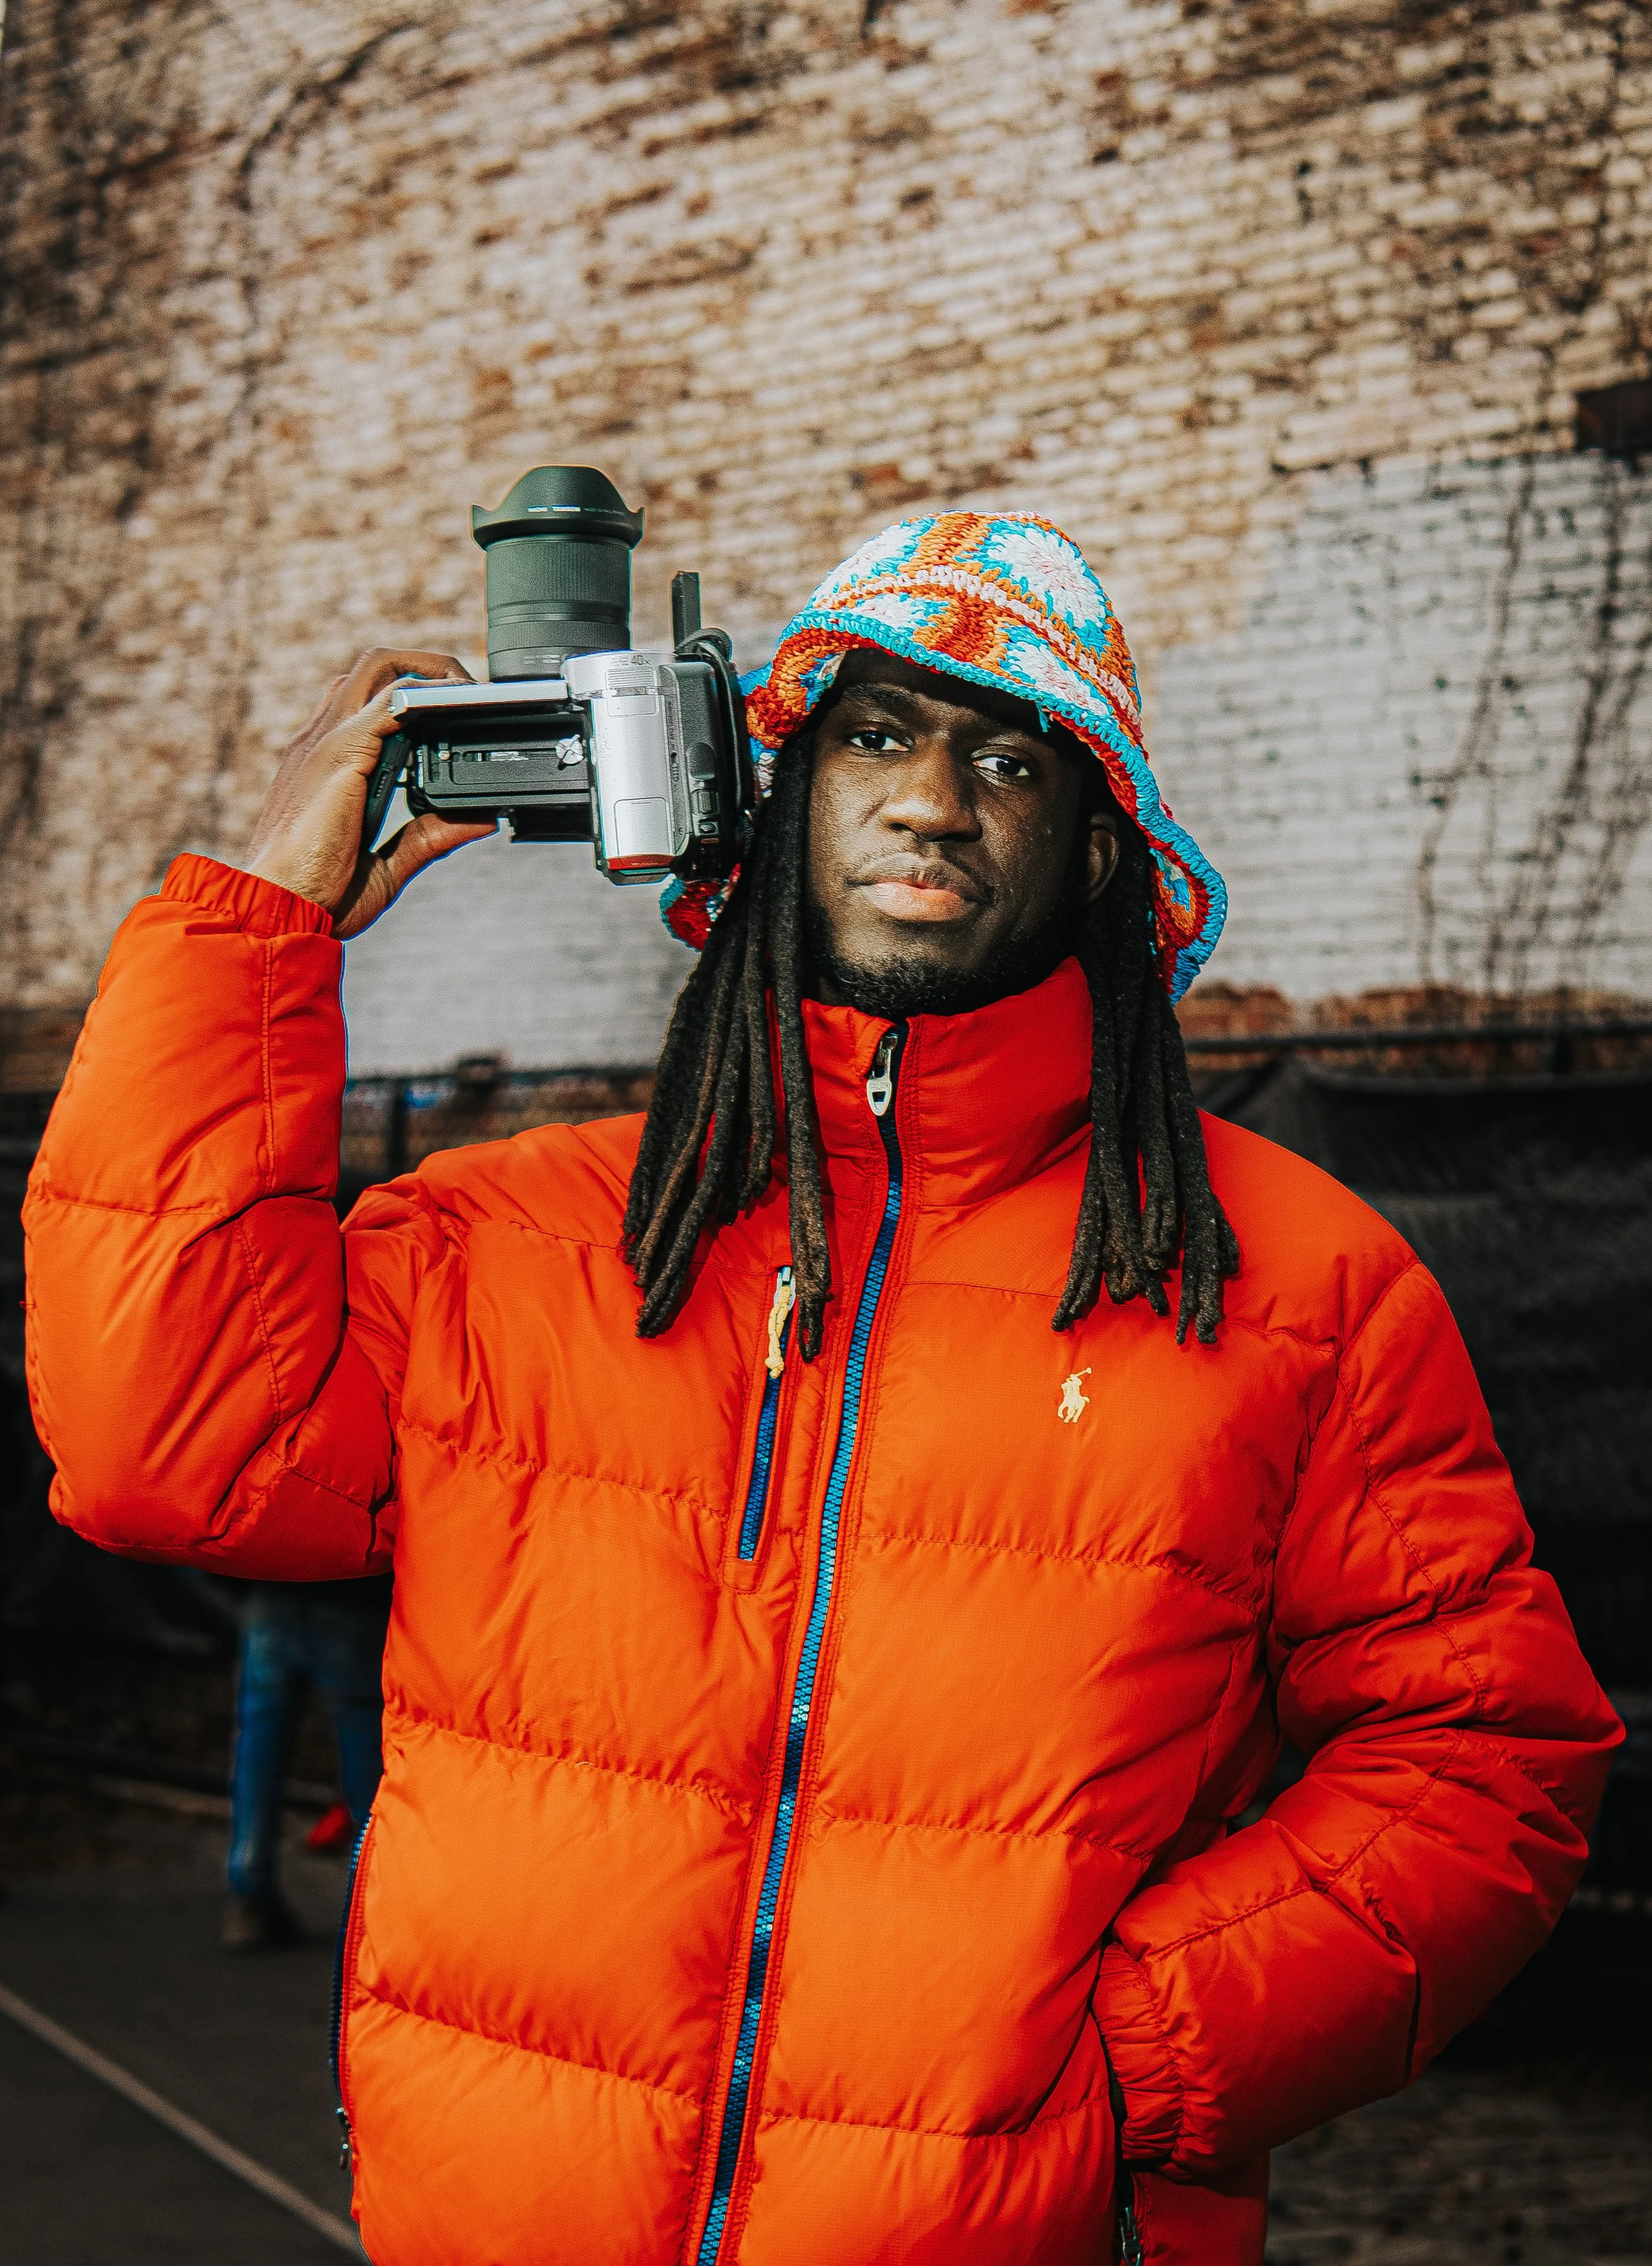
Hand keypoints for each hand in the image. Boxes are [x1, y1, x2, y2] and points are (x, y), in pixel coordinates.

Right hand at [244, 648, 497, 938]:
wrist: (278, 906)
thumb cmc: (320, 892)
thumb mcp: (391, 862)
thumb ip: (431, 835)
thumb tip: (479, 819)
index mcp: (327, 762)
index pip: (364, 700)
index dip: (408, 694)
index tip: (449, 711)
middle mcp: (323, 740)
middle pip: (371, 668)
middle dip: (426, 666)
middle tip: (468, 692)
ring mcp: (328, 741)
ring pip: (377, 667)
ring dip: (428, 669)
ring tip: (467, 690)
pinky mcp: (341, 753)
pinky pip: (388, 702)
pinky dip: (425, 695)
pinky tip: (456, 702)